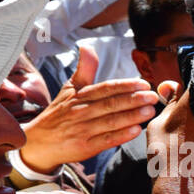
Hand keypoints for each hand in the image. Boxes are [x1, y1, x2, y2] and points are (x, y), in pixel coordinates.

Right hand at [18, 45, 158, 173]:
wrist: (41, 142)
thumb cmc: (60, 113)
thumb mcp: (69, 89)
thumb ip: (84, 70)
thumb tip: (87, 47)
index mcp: (80, 96)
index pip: (105, 88)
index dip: (125, 86)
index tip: (144, 84)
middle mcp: (81, 111)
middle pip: (110, 104)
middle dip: (133, 99)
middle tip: (153, 97)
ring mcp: (83, 130)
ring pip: (110, 121)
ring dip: (131, 116)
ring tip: (149, 111)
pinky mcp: (85, 147)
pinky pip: (106, 140)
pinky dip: (121, 135)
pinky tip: (136, 131)